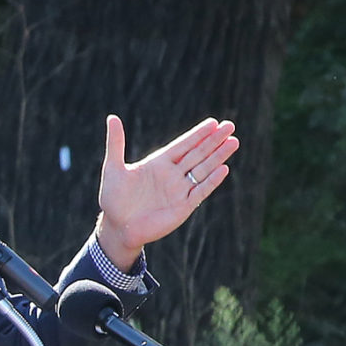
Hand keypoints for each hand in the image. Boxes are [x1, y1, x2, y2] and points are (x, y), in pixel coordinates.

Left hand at [95, 113, 238, 269]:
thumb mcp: (113, 169)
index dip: (198, 134)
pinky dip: (211, 181)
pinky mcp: (183, 207)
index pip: (183, 145)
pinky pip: (200, 191)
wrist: (117, 228)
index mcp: (159, 163)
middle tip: (230, 125)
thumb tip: (112, 117)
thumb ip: (116, 143)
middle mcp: (173, 174)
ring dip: (218, 156)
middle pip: (198, 154)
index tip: (213, 122)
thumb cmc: (113, 199)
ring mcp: (180, 190)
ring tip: (233, 142)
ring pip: (203, 169)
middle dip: (214, 140)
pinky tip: (223, 169)